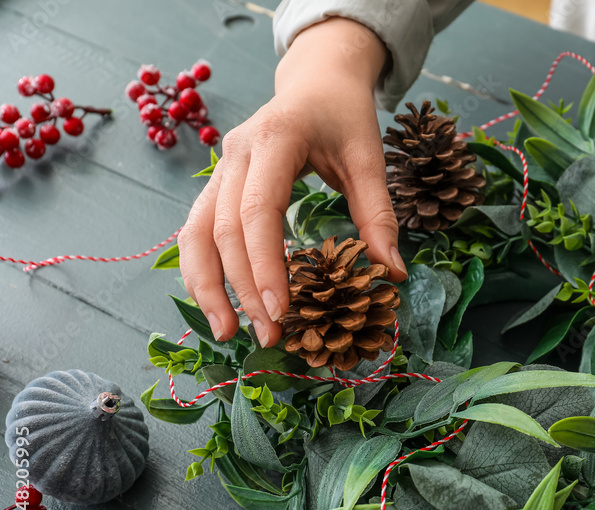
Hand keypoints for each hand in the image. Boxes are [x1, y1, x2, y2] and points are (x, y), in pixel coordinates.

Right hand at [178, 17, 406, 347]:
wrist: (318, 79)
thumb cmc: (345, 115)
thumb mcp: (370, 157)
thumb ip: (378, 213)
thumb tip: (391, 273)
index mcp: (275, 139)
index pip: (258, 210)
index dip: (264, 264)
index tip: (280, 311)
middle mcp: (236, 153)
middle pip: (223, 229)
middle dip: (241, 288)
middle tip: (268, 336)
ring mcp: (220, 168)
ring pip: (195, 233)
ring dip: (207, 286)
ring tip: (228, 333)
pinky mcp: (217, 184)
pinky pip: (198, 231)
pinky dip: (204, 270)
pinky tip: (219, 304)